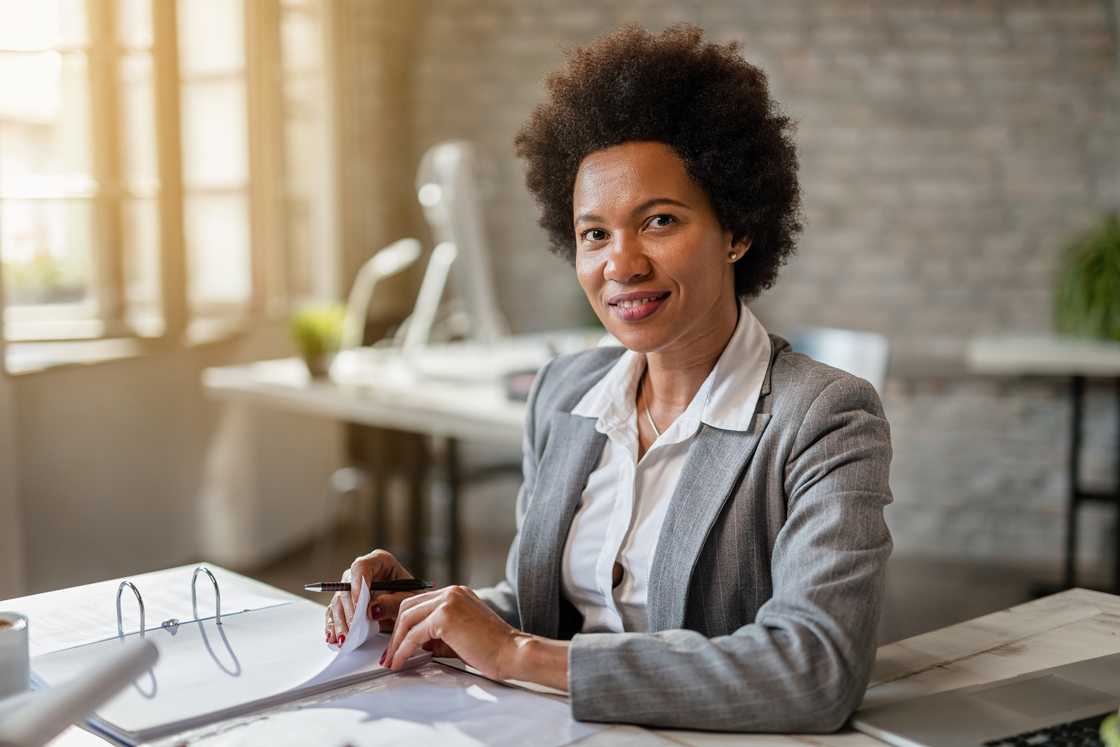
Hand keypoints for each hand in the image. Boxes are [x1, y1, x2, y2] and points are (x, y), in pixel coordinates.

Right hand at [324, 549, 416, 644]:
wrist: (412, 611)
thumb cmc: (412, 600)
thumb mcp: (408, 601)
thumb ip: (392, 603)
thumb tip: (371, 609)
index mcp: (380, 562)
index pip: (361, 567)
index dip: (357, 585)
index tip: (360, 605)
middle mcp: (363, 572)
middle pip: (347, 586)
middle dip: (350, 609)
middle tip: (354, 628)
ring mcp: (353, 587)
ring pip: (338, 601)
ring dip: (340, 621)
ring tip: (345, 638)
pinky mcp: (347, 603)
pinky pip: (335, 612)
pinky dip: (335, 626)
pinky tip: (336, 637)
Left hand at [381, 585, 528, 680]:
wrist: (512, 652)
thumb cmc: (493, 648)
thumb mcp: (460, 636)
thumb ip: (437, 635)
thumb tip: (415, 644)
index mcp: (456, 593)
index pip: (419, 603)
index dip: (403, 624)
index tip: (395, 642)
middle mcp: (451, 592)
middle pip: (408, 607)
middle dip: (394, 632)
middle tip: (389, 653)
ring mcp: (448, 601)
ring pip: (407, 619)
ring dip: (396, 642)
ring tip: (391, 661)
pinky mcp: (445, 617)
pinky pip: (414, 634)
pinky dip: (403, 650)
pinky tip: (400, 662)